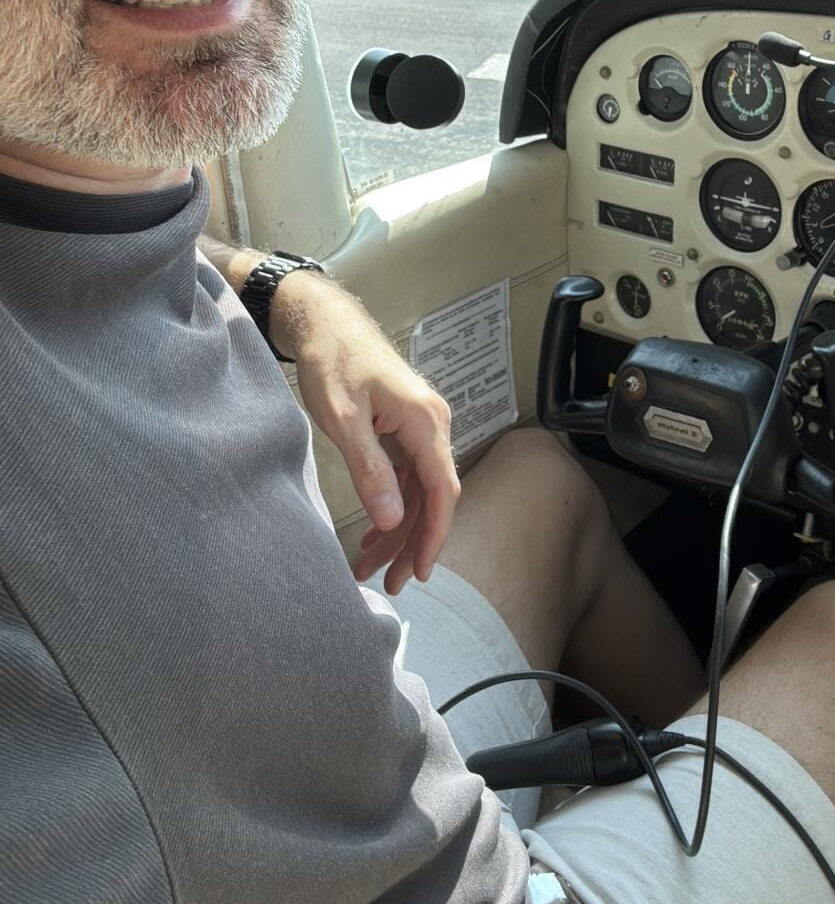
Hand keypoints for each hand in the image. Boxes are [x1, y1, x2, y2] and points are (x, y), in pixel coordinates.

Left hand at [274, 273, 459, 593]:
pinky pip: (407, 476)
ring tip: (371, 565)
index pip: (441, 490)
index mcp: (425, 421)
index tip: (418, 572)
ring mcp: (419, 426)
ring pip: (418, 490)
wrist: (325, 321)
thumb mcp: (344, 418)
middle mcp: (432, 424)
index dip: (433, 536)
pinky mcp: (404, 427)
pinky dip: (392, 506)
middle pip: (432, 496)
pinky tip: (374, 531)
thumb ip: (369, 469)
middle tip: (388, 582)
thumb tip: (391, 519)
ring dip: (398, 529)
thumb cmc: (334, 361)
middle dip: (411, 542)